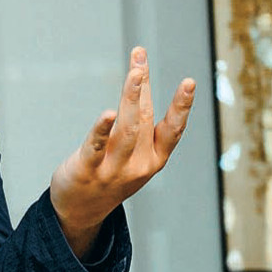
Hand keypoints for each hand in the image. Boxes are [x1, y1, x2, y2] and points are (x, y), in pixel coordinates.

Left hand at [49, 46, 194, 258]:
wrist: (82, 212)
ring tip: (134, 73)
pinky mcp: (88, 170)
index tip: (189, 82)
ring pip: (126, 128)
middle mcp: (139, 165)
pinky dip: (102, 129)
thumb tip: (139, 76)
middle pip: (143, 119)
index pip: (171, 129)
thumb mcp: (132, 153)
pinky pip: (96, 146)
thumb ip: (137, 121)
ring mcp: (114, 169)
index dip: (181, 106)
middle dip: (142, 86)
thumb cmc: (110, 174)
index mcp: (154, 159)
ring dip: (130, 98)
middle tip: (140, 59)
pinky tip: (107, 114)